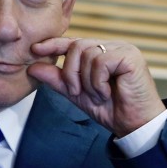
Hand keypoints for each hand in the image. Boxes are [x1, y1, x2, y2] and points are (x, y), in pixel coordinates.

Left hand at [28, 38, 164, 136]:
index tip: (36, 49)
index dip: (54, 44)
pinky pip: (101, 62)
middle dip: (71, 73)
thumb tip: (32, 68)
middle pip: (77, 46)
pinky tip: (107, 92)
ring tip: (100, 95)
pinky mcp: (130, 56)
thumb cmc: (111, 109)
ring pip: (88, 54)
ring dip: (87, 81)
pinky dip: (98, 82)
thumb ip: (58, 80)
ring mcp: (122, 49)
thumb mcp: (78, 94)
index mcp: (100, 53)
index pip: (73, 42)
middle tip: (79, 92)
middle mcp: (111, 47)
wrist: (134, 125)